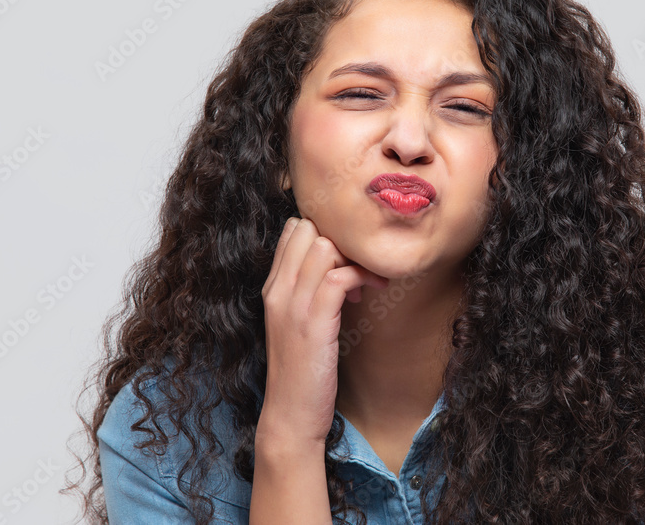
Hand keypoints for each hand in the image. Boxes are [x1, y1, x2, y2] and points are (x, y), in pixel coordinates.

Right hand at [257, 217, 388, 448]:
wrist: (290, 416)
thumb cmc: (302, 371)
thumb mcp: (298, 323)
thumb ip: (307, 292)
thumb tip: (338, 266)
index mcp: (272, 288)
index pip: (293, 230)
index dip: (326, 234)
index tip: (345, 259)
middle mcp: (278, 291)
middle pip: (308, 229)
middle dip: (342, 241)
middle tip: (359, 267)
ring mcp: (293, 306)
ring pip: (324, 247)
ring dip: (355, 258)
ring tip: (368, 281)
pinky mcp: (313, 323)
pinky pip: (340, 277)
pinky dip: (362, 276)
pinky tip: (372, 291)